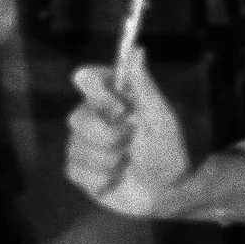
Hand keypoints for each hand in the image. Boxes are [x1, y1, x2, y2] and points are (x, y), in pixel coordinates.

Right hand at [65, 52, 191, 217]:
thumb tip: (137, 50)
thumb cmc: (168, 152)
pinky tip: (115, 179)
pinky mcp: (79, 170)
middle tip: (131, 142)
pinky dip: (100, 178)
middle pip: (77, 117)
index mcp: (113, 100)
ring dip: (108, 160)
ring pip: (77, 147)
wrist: (168, 192)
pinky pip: (75, 169)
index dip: (96, 91)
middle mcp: (94, 118)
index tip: (118, 107)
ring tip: (127, 164)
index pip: (88, 79)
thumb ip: (145, 87)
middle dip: (108, 136)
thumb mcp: (162, 119)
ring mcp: (84, 144)